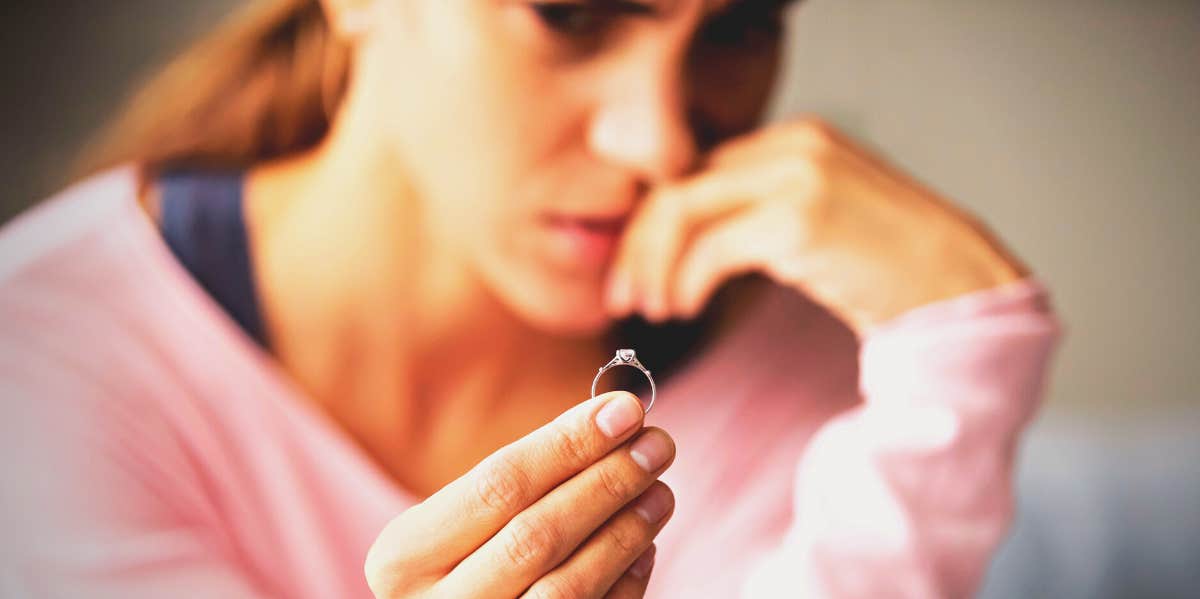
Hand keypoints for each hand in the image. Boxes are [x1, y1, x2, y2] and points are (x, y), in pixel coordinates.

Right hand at [364, 391, 674, 598]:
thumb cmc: (462, 566)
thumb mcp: (460, 524)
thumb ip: (525, 478)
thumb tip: (615, 417)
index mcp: (404, 557)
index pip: (497, 486)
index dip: (567, 445)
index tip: (625, 410)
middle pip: (535, 536)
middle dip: (606, 483)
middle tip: (657, 445)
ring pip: (566, 589)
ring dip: (624, 533)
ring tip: (660, 493)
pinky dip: (625, 583)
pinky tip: (644, 547)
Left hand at [604, 117, 1029, 332]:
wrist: (960, 288)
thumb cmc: (890, 270)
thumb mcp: (820, 223)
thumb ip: (762, 213)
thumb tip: (694, 243)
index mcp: (795, 140)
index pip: (696, 171)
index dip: (653, 221)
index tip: (637, 269)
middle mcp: (792, 146)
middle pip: (679, 184)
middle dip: (639, 243)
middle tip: (624, 295)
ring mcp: (797, 176)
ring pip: (682, 209)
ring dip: (653, 264)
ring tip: (651, 309)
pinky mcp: (800, 218)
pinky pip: (710, 248)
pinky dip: (683, 282)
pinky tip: (682, 309)